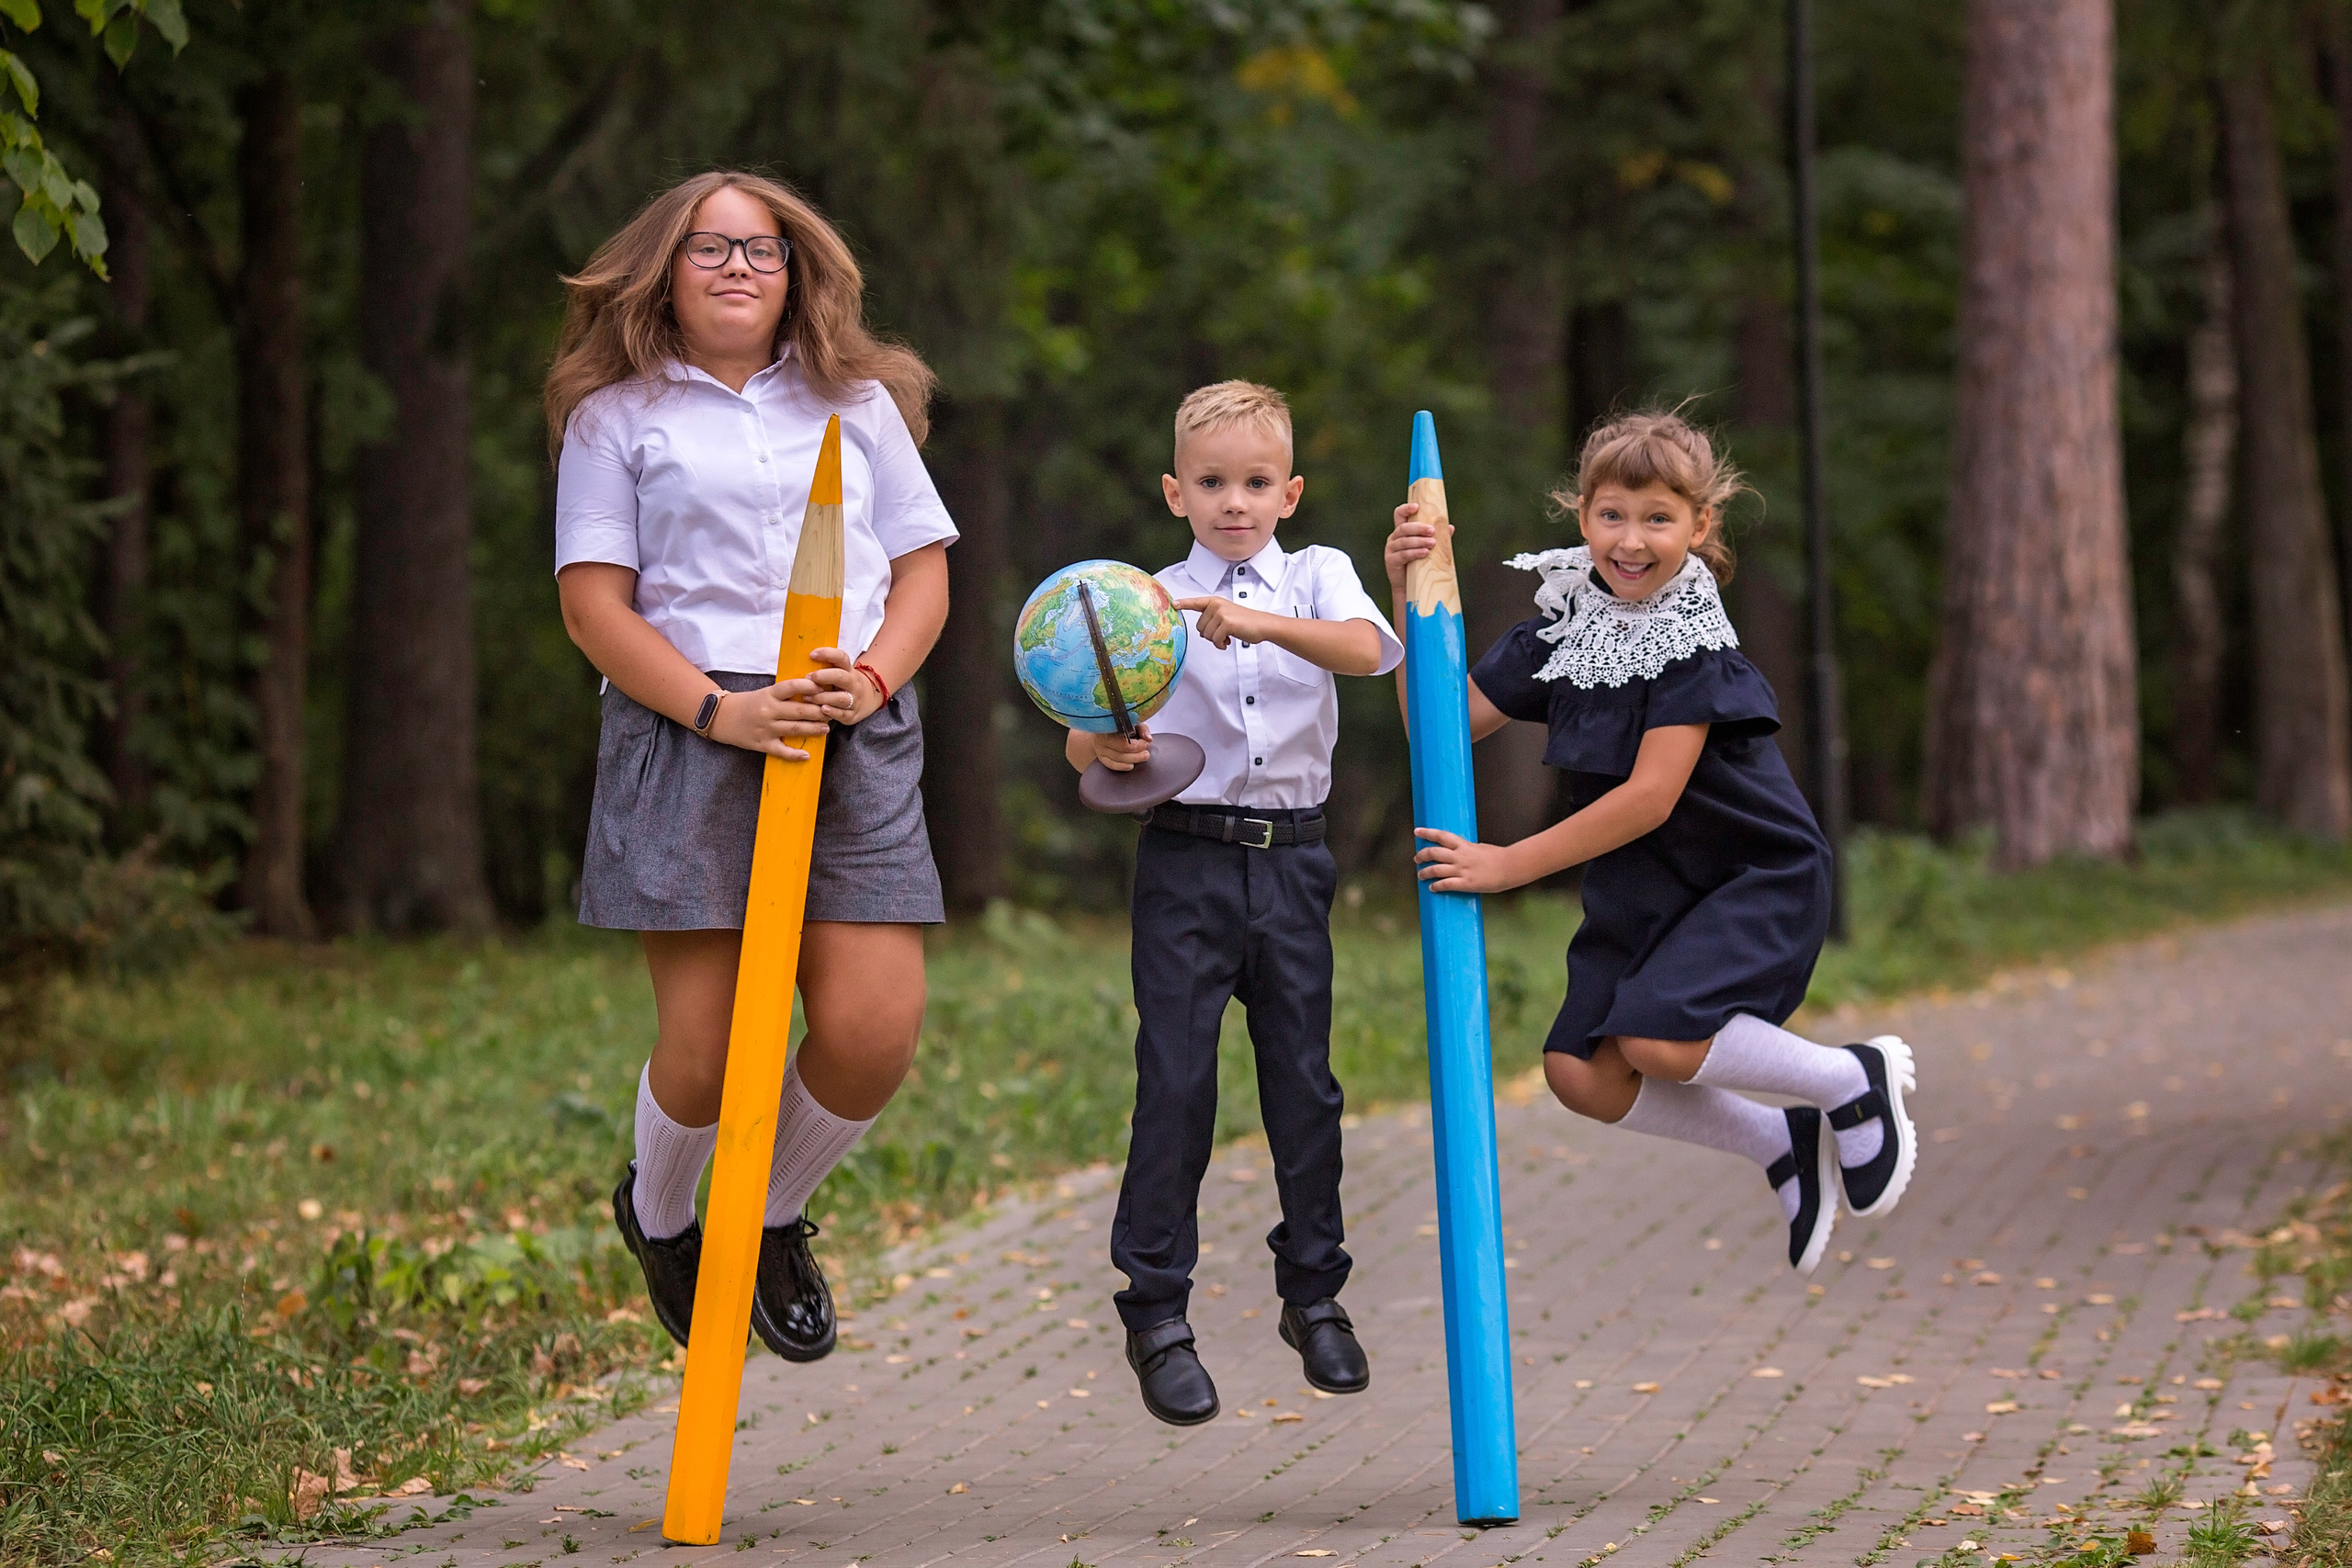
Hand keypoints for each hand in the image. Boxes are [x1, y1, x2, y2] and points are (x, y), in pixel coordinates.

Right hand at [704, 649, 872, 759]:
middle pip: (799, 710)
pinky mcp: (761, 744)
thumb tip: (813, 690)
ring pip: (795, 729)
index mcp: (769, 694)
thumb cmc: (748, 703)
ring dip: (813, 729)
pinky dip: (794, 754)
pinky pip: (781, 751)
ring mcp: (765, 728)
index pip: (792, 687)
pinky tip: (807, 755)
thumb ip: (785, 693)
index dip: (809, 687)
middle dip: (819, 711)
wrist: (722, 717)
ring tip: (826, 728)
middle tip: (833, 712)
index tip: (824, 689)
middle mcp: (768, 711)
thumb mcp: (765, 693)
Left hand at [804, 647, 887, 725]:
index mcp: (848, 670)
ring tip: (806, 697)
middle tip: (807, 678)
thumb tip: (799, 661)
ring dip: (822, 697)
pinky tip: (822, 709)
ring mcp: (854, 699)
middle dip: (823, 676)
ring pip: (840, 698)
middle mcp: (853, 683)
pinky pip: (842, 714)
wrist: (867, 700)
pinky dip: (832, 712)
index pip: (841, 657)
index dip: (827, 654)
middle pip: (840, 676)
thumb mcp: (840, 672)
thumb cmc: (843, 684)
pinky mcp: (852, 714)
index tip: (812, 654)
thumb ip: (825, 667)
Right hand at [1083, 723, 1153, 771]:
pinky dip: (1122, 766)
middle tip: (1146, 752)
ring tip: (1143, 757)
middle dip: (1137, 752)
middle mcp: (1102, 737)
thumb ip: (1142, 729)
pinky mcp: (1101, 757)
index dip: (1138, 743)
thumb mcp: (1132, 722)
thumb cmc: (1119, 726)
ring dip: (1133, 759)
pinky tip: (1131, 765)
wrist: (1102, 730)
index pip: (1126, 738)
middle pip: (1122, 749)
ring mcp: (1100, 748)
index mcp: (1110, 726)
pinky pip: (1111, 764)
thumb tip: (1148, 738)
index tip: (1146, 742)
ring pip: (1117, 758)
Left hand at [1172, 595, 1272, 650]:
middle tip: (1223, 633)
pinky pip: (1215, 640)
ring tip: (1227, 636)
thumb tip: (1201, 632)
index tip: (1173, 604)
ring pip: (1206, 635)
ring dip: (1216, 640)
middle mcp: (1216, 605)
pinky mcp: (1226, 623)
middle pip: (1199, 627)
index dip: (1183, 604)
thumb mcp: (1226, 616)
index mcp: (1215, 602)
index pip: (1195, 602)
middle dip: (1209, 634)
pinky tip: (1228, 641)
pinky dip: (1221, 644)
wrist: (1262, 625)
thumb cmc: (1245, 622)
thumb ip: (1212, 619)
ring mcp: (1221, 613)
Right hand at [1385, 502, 1447, 596]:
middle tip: (1432, 530)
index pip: (1399, 514)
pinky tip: (1425, 553)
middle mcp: (1394, 538)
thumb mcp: (1429, 548)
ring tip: (1432, 543)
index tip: (1417, 506)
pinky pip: (1403, 554)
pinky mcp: (1391, 561)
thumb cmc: (1420, 564)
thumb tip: (1450, 527)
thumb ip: (1438, 538)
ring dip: (1419, 541)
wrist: (1410, 587)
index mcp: (1402, 531)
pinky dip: (1415, 552)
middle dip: (1418, 528)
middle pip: (1403, 527)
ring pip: (1404, 541)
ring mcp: (1391, 549)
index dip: (1406, 508)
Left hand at [1413, 827, 1525, 893]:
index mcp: (1464, 845)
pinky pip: (1446, 884)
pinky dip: (1436, 886)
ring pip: (1436, 869)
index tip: (1416, 831)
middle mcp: (1460, 856)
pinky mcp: (1466, 883)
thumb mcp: (1480, 847)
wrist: (1510, 867)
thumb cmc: (1497, 856)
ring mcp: (1462, 870)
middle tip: (1417, 859)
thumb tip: (1459, 850)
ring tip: (1420, 875)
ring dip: (1425, 872)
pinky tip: (1432, 888)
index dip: (1427, 833)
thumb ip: (1467, 848)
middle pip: (1434, 853)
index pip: (1441, 836)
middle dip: (1422, 855)